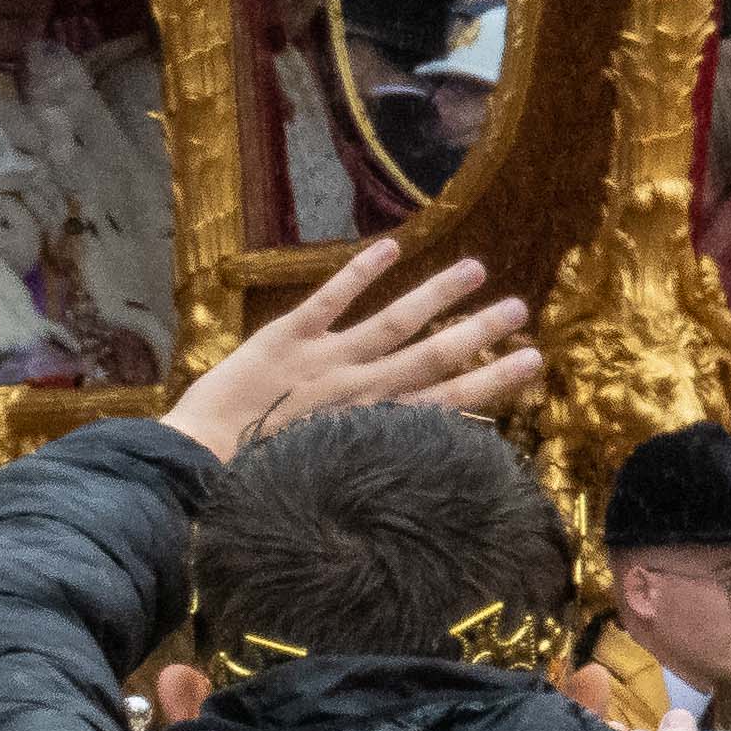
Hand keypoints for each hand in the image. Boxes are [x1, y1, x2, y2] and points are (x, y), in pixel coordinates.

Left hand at [163, 236, 544, 461]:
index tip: (532, 361)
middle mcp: (360, 392)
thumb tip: (410, 455)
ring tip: (476, 269)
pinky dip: (360, 270)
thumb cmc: (260, 483)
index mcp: (373, 429)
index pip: (445, 401)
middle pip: (432, 356)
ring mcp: (326, 361)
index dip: (491, 380)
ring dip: (437, 294)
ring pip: (394, 322)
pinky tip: (392, 246)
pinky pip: (330, 298)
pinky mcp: (287, 338)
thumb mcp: (330, 479)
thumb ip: (369, 457)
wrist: (199, 466)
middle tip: (522, 308)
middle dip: (479, 332)